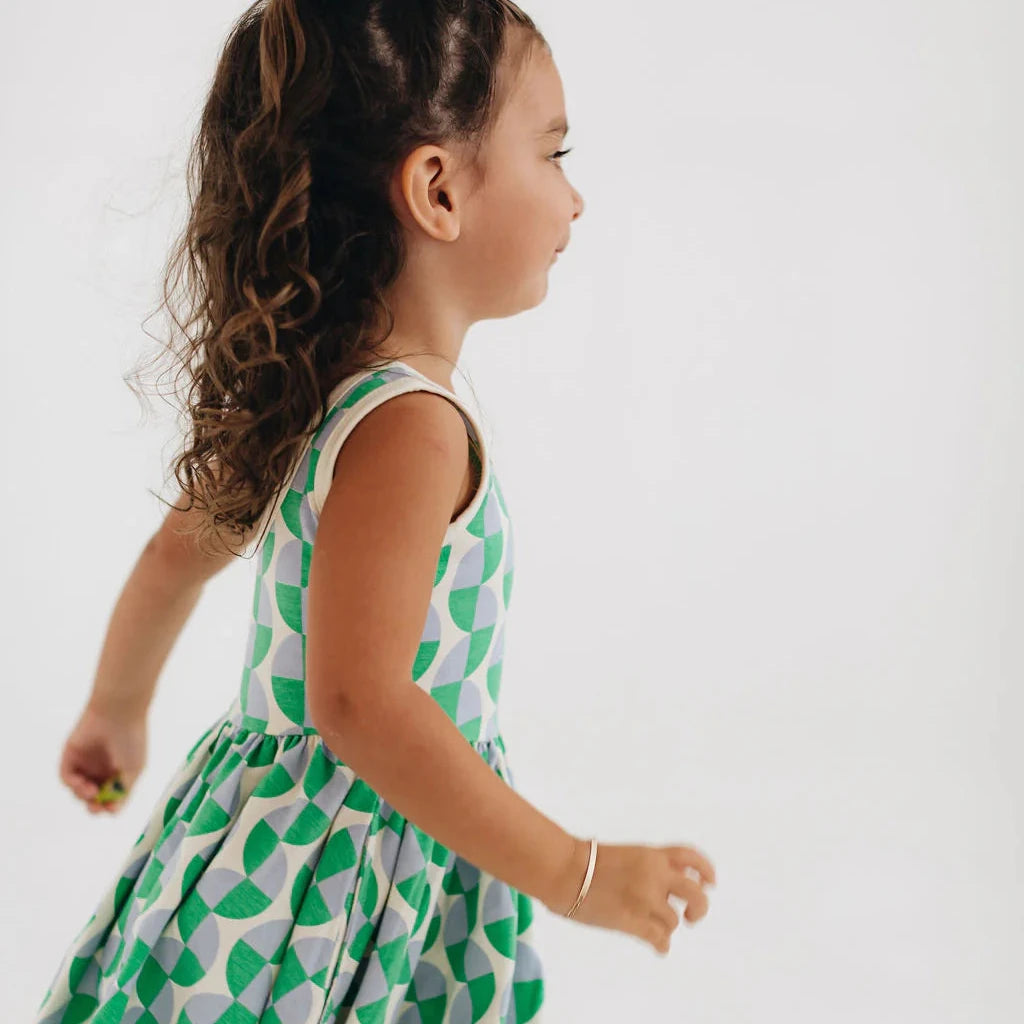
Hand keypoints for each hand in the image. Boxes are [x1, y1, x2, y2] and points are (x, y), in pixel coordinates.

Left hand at [58, 702, 147, 814]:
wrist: (117, 713)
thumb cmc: (131, 740)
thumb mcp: (134, 769)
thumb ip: (124, 791)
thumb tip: (113, 810)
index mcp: (119, 771)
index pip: (111, 796)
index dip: (109, 805)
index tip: (110, 809)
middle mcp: (102, 768)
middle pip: (93, 796)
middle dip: (94, 805)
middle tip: (96, 807)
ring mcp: (86, 763)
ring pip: (78, 789)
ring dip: (83, 795)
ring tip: (92, 790)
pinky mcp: (71, 756)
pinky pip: (67, 777)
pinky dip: (73, 784)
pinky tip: (83, 784)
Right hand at [549, 839, 715, 955]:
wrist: (565, 870)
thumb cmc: (586, 861)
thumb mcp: (627, 853)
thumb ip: (649, 864)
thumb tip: (668, 881)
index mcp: (651, 854)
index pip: (689, 857)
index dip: (705, 870)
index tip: (710, 882)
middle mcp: (654, 875)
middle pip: (696, 893)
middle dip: (699, 907)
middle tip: (692, 916)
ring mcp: (645, 899)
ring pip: (674, 920)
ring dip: (667, 925)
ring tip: (655, 927)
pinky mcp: (633, 921)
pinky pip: (659, 938)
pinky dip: (662, 945)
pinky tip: (659, 947)